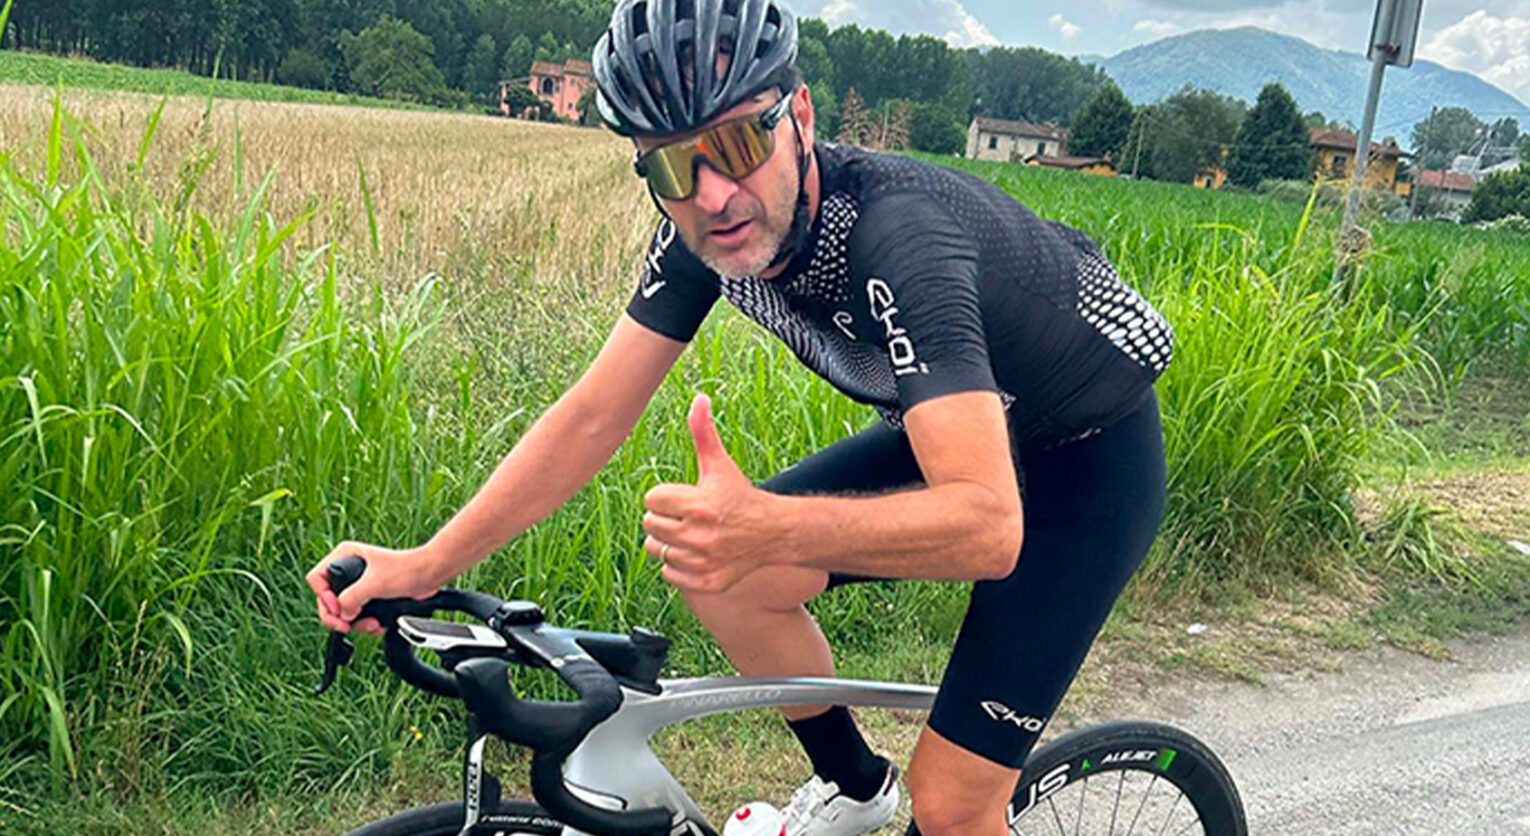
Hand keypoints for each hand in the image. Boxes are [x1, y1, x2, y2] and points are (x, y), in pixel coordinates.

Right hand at [305, 541, 444, 634]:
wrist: (429, 574)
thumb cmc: (407, 569)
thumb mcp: (374, 583)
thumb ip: (352, 598)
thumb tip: (342, 614)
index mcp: (344, 556)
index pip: (316, 580)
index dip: (324, 598)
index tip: (339, 609)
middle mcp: (347, 569)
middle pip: (327, 600)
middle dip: (338, 617)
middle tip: (347, 626)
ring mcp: (357, 583)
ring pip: (342, 610)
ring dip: (354, 623)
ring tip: (370, 626)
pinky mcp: (368, 596)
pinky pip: (357, 614)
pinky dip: (364, 623)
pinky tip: (376, 625)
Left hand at [643, 394, 778, 593]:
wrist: (773, 533)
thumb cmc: (740, 495)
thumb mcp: (720, 464)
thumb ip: (703, 432)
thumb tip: (699, 399)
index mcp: (700, 505)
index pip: (652, 500)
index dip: (664, 496)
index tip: (682, 497)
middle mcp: (700, 536)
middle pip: (651, 525)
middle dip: (665, 518)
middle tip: (687, 515)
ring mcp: (703, 562)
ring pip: (658, 551)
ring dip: (670, 542)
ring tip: (691, 534)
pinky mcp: (707, 582)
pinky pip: (670, 574)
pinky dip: (678, 566)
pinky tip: (696, 553)